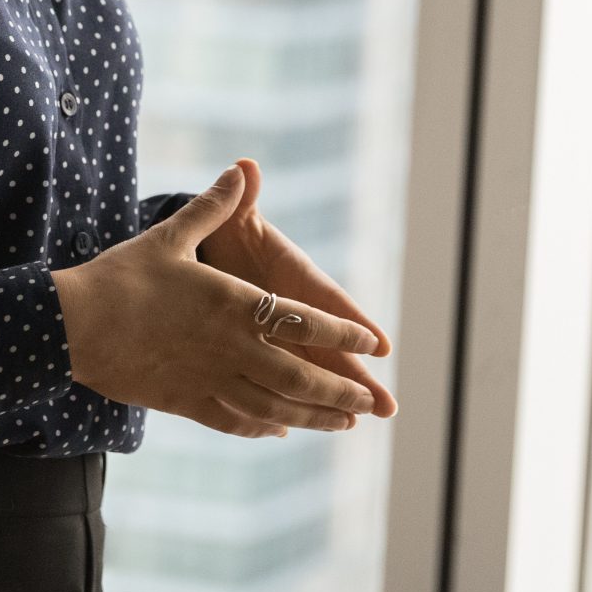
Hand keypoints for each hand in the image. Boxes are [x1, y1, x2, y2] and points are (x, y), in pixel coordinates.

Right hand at [54, 164, 383, 437]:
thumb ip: (213, 207)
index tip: (371, 344)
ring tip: (342, 425)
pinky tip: (278, 431)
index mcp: (234, 303)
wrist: (70, 324)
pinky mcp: (183, 402)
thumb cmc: (122, 275)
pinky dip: (262, 428)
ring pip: (273, 407)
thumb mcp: (171, 235)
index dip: (341, 334)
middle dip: (339, 391)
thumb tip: (240, 169)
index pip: (302, 320)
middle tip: (370, 403)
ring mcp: (208, 379)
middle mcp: (230, 346)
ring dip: (313, 417)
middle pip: (298, 376)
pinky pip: (233, 421)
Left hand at [196, 157, 396, 417]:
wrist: (204, 251)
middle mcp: (293, 307)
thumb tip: (245, 167)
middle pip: (328, 346)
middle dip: (354, 376)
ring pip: (308, 368)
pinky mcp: (260, 349)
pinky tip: (303, 423)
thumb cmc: (224, 233)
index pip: (325, 300)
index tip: (379, 345)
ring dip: (330, 395)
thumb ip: (239, 200)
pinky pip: (278, 378)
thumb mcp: (229, 219)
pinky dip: (288, 397)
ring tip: (357, 423)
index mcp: (292, 275)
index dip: (350, 322)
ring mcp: (279, 332)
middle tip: (387, 406)